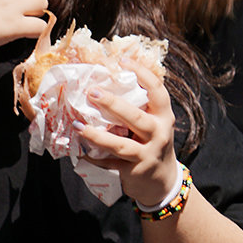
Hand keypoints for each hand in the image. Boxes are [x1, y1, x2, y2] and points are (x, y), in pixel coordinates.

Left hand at [75, 59, 180, 208]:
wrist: (162, 181)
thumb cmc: (152, 144)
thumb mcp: (154, 124)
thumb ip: (139, 108)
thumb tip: (107, 82)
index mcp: (164, 117)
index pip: (157, 91)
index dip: (142, 73)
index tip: (122, 60)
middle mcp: (159, 134)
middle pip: (136, 117)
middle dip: (113, 104)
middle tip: (92, 92)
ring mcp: (148, 154)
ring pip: (121, 144)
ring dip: (97, 135)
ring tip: (78, 125)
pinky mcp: (134, 170)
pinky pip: (110, 163)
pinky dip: (93, 158)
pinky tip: (80, 153)